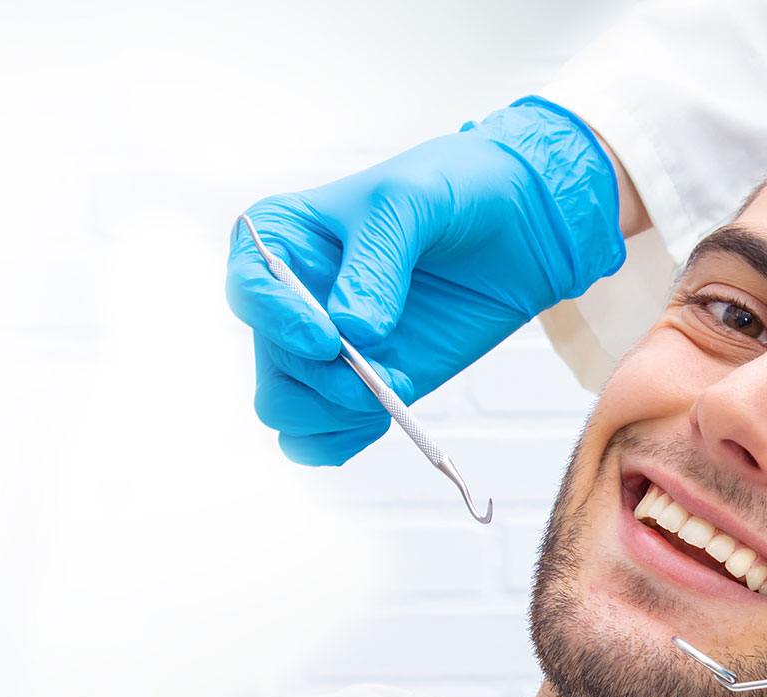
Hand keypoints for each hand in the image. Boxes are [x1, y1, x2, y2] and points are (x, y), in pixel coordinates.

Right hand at [226, 97, 625, 465]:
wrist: (520, 221)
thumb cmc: (455, 187)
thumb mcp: (411, 202)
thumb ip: (377, 261)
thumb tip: (354, 331)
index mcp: (283, 238)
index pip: (247, 288)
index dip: (276, 321)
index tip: (327, 339)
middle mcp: (293, 299)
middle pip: (270, 366)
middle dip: (318, 380)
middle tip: (374, 371)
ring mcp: (328, 348)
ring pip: (288, 409)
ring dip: (333, 413)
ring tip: (390, 389)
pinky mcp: (368, 383)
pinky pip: (322, 437)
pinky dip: (344, 438)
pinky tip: (387, 412)